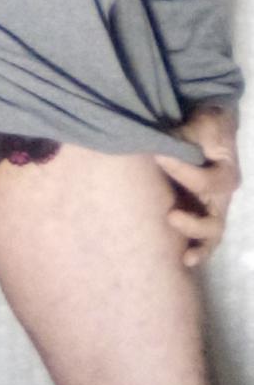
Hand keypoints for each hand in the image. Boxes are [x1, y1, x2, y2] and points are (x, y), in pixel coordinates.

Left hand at [155, 104, 240, 267]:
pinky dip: (197, 251)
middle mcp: (222, 197)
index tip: (158, 156)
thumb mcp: (202, 123)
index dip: (181, 171)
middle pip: (215, 221)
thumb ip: (188, 135)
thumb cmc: (205, 125)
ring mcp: (211, 208)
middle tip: (170, 215)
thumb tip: (165, 149)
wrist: (206, 126)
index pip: (206, 182)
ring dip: (198, 246)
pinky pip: (203, 239)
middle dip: (193, 223)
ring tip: (185, 257)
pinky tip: (185, 261)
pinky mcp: (198, 213)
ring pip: (211, 236)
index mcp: (227, 173)